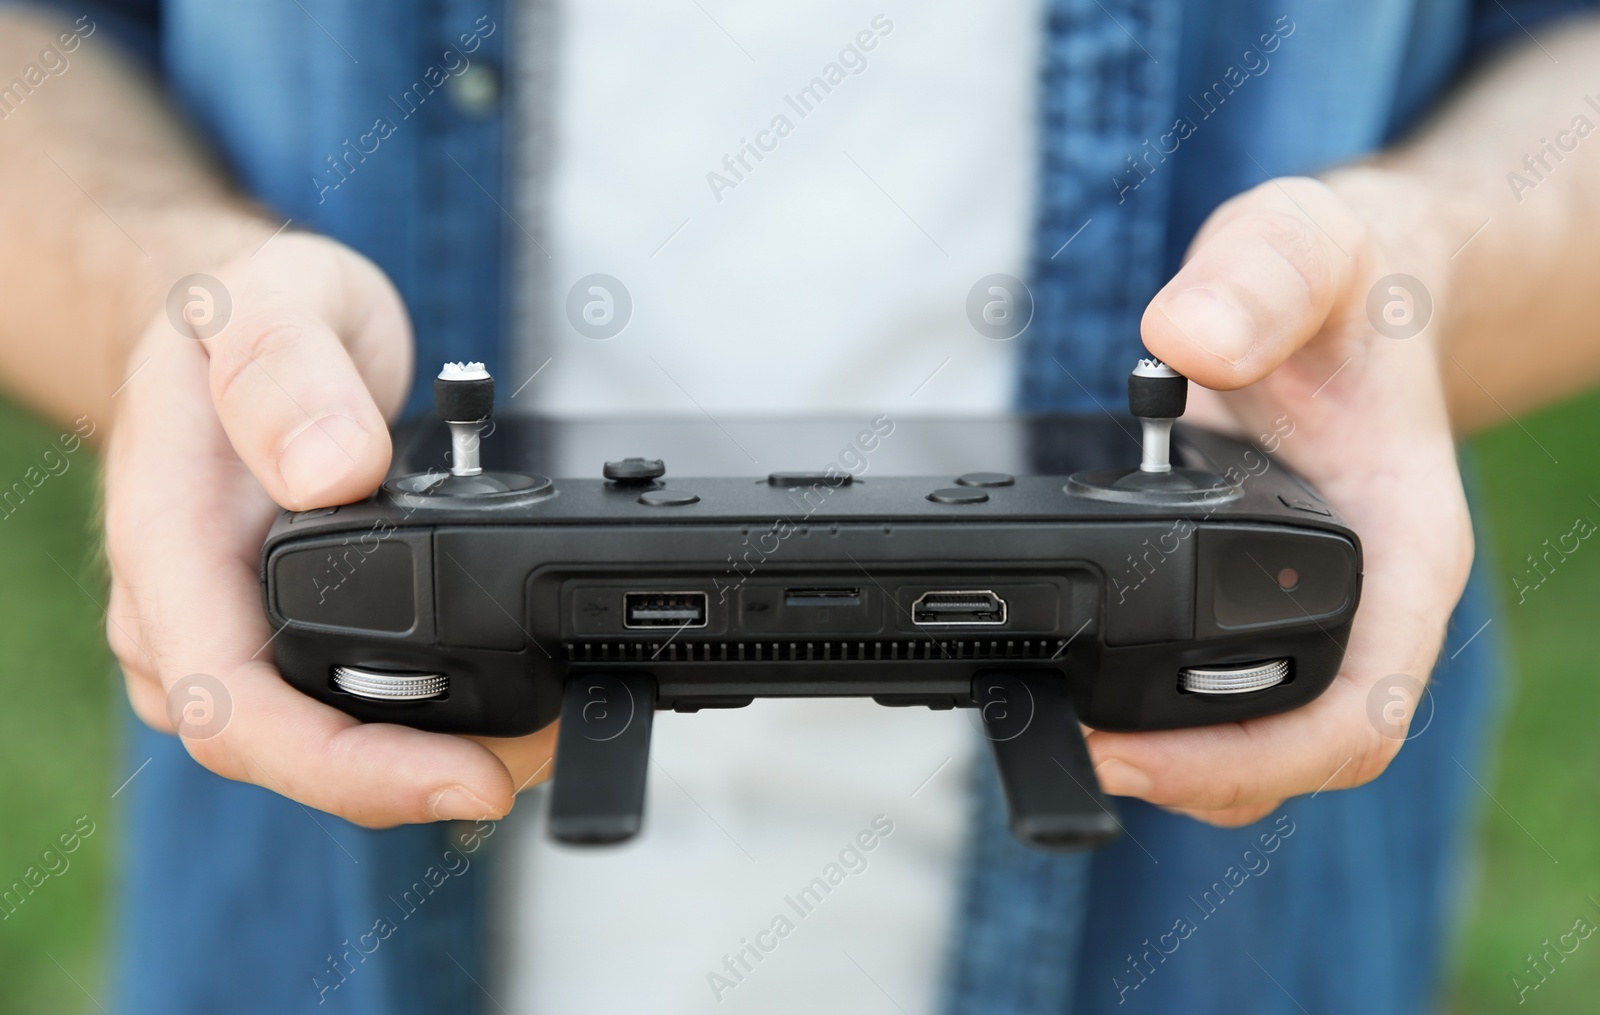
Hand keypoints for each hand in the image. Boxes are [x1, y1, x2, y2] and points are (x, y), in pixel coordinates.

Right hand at [104, 232, 555, 826]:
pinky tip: (490, 711)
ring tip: (534, 739)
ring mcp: (227, 628)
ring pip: (312, 740)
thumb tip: (334, 472)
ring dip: (422, 760)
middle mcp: (186, 609)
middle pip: (284, 750)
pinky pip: (333, 702)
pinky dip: (415, 720)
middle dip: (413, 780)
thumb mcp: (272, 302)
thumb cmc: (243, 310)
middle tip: (538, 757)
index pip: (235, 705)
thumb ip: (287, 375)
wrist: (235, 319)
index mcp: (168, 542)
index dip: (349, 768)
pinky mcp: (271, 630)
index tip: (467, 776)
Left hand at [1087, 173, 1472, 825]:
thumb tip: (1188, 338)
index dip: (1250, 761)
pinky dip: (1165, 709)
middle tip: (1078, 754)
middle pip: (1303, 754)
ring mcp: (1322, 608)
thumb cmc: (1347, 283)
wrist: (1358, 292)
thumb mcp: (1304, 244)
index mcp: (1402, 547)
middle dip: (1193, 780)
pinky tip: (1090, 684)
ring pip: (1267, 740)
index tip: (1135, 756)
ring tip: (1074, 735)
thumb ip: (1258, 279)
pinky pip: (1230, 687)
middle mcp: (1372, 598)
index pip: (1357, 710)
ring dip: (1177, 763)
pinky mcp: (1267, 599)